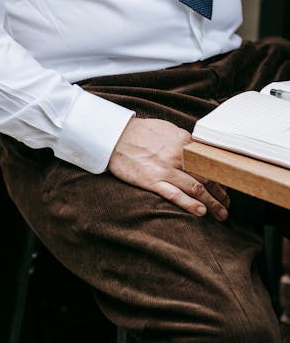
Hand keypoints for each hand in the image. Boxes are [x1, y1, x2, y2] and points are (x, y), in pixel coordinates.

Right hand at [108, 118, 229, 220]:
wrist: (115, 135)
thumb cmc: (141, 131)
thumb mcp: (168, 128)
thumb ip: (185, 140)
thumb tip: (200, 150)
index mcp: (184, 143)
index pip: (210, 162)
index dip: (222, 176)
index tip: (228, 186)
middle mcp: (179, 157)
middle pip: (208, 178)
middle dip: (221, 193)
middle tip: (228, 204)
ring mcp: (166, 170)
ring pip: (196, 189)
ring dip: (212, 203)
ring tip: (221, 213)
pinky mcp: (152, 181)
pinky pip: (175, 195)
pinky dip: (190, 204)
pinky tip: (201, 212)